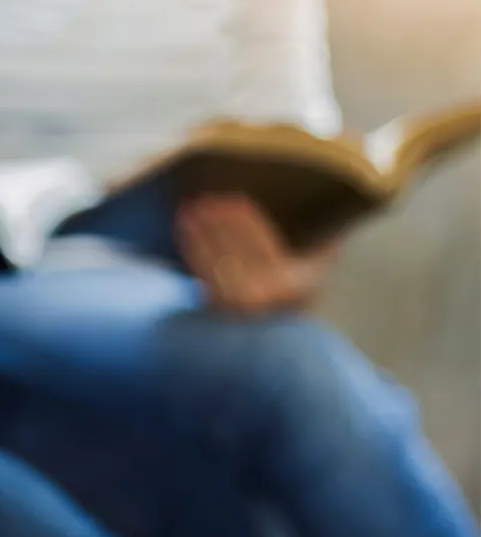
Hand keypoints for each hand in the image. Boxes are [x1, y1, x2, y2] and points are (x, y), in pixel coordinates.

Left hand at [177, 194, 340, 313]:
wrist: (276, 337)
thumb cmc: (298, 289)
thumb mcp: (318, 266)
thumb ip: (328, 240)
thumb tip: (352, 204)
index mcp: (291, 286)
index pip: (264, 246)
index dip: (247, 221)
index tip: (235, 199)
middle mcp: (263, 298)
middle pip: (236, 251)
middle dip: (219, 223)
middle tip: (206, 198)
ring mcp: (235, 306)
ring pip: (215, 260)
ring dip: (200, 232)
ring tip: (190, 209)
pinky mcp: (214, 308)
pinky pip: (199, 273)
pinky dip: (190, 247)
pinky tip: (184, 228)